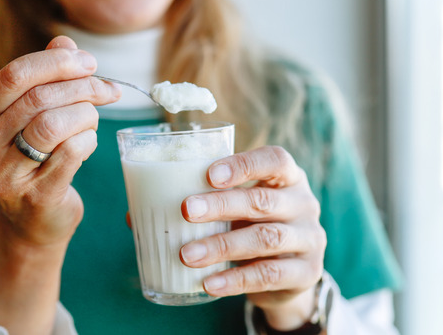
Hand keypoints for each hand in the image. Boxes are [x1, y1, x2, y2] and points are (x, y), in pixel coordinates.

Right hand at [0, 36, 120, 246]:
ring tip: (94, 118)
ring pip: (53, 125)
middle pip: (38, 99)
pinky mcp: (35, 197)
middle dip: (82, 87)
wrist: (34, 221)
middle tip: (106, 89)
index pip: (13, 76)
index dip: (56, 62)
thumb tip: (64, 42)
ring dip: (86, 114)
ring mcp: (4, 176)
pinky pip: (70, 153)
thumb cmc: (35, 159)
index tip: (88, 62)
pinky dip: (88, 140)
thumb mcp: (32, 116)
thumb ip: (45, 77)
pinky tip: (89, 142)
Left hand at [179, 146, 325, 329]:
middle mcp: (303, 203)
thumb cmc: (251, 226)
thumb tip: (134, 213)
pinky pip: (269, 274)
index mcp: (287, 177)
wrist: (288, 274)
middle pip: (263, 200)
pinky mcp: (306, 272)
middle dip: (221, 204)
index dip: (244, 164)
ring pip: (265, 238)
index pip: (275, 159)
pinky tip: (209, 282)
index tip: (210, 173)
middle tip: (185, 210)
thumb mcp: (234, 210)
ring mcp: (309, 238)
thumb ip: (198, 204)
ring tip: (186, 254)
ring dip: (222, 245)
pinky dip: (236, 279)